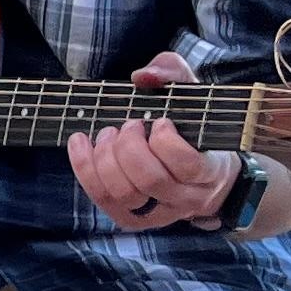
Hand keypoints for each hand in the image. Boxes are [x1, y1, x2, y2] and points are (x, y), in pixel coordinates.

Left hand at [68, 51, 238, 231]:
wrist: (203, 172)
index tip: (161, 121)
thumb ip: (173, 73)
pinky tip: (81, 144)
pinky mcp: (134, 218)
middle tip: (129, 125)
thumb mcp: (191, 93)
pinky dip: (86, 171)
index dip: (166, 141)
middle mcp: (187, 197)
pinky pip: (105, 201)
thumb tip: (143, 77)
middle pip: (150, 179)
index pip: (187, 165)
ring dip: (106, 159)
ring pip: (125, 194)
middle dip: (129, 146)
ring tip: (107, 134)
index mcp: (209, 171)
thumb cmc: (193, 126)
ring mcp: (160, 213)